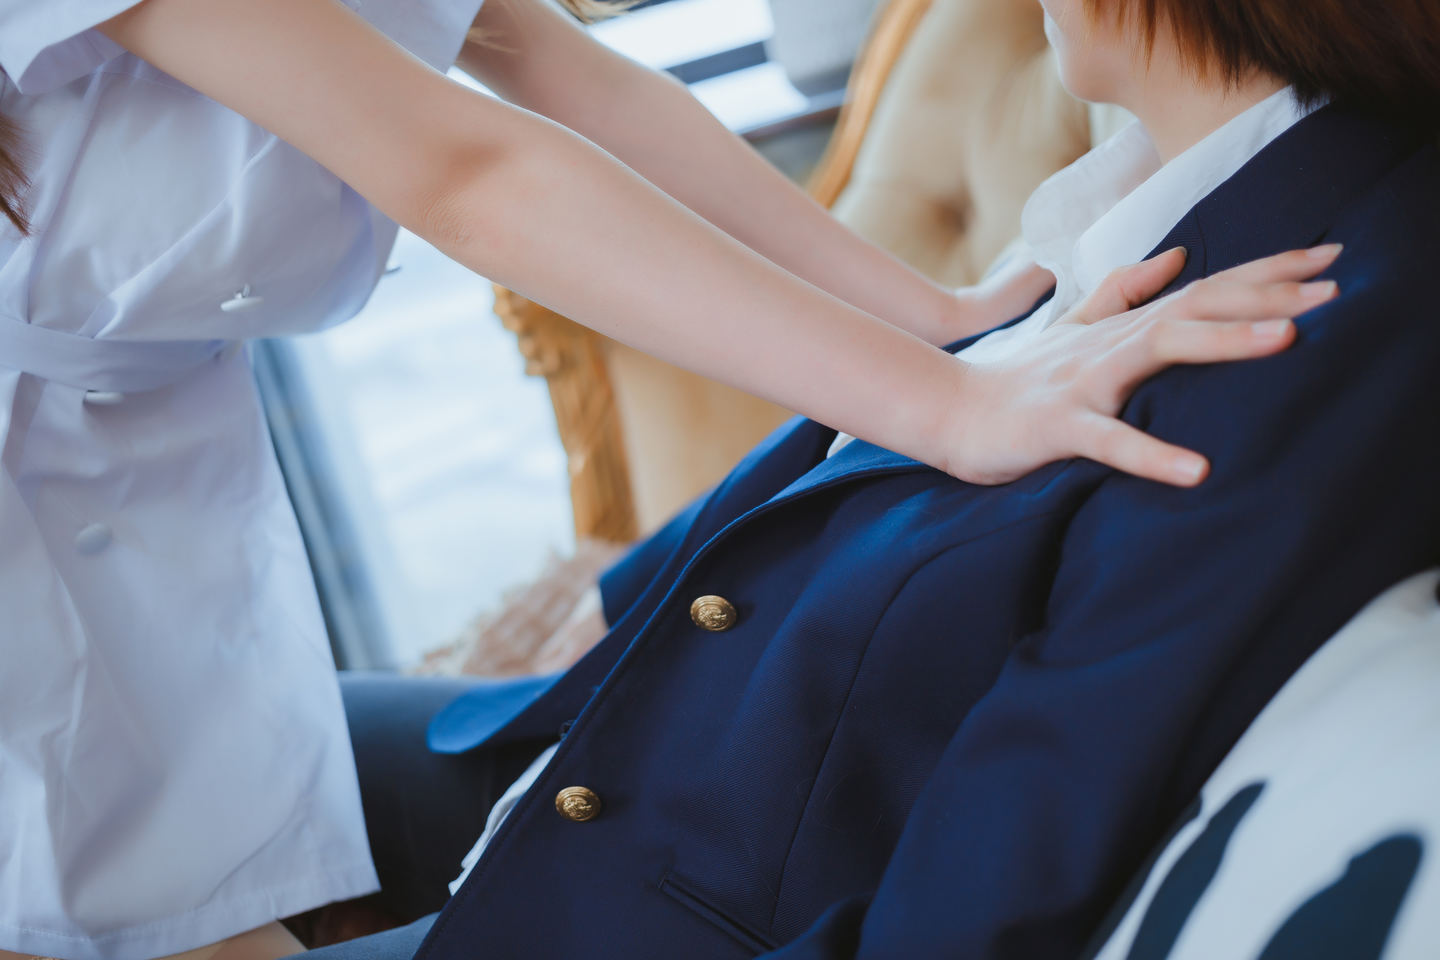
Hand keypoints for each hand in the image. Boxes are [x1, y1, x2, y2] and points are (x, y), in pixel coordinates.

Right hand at [940, 244, 1342, 485]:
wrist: (948, 411)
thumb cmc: (1017, 379)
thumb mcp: (1075, 326)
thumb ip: (1124, 291)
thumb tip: (1178, 255)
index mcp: (1122, 326)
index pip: (1204, 288)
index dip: (1266, 273)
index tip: (1330, 259)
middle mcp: (1111, 342)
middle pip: (1198, 307)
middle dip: (1268, 296)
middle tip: (1337, 288)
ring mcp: (1084, 381)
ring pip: (1160, 351)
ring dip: (1224, 344)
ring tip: (1288, 341)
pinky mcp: (1058, 426)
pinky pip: (1109, 441)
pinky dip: (1151, 455)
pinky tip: (1195, 471)